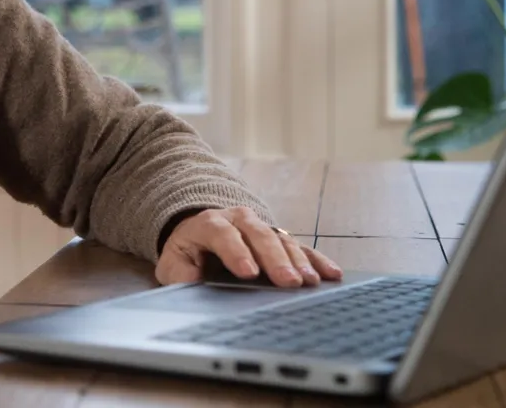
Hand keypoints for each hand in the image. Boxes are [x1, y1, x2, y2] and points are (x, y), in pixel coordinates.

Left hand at [156, 207, 342, 287]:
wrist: (202, 233)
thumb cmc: (188, 254)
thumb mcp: (174, 264)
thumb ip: (181, 275)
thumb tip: (194, 286)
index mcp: (209, 224)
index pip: (222, 234)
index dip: (236, 252)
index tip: (249, 273)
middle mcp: (238, 219)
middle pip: (258, 235)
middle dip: (275, 259)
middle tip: (288, 282)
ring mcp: (262, 227)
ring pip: (281, 239)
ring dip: (298, 261)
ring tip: (310, 282)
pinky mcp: (280, 239)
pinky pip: (301, 248)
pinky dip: (316, 261)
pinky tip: (331, 274)